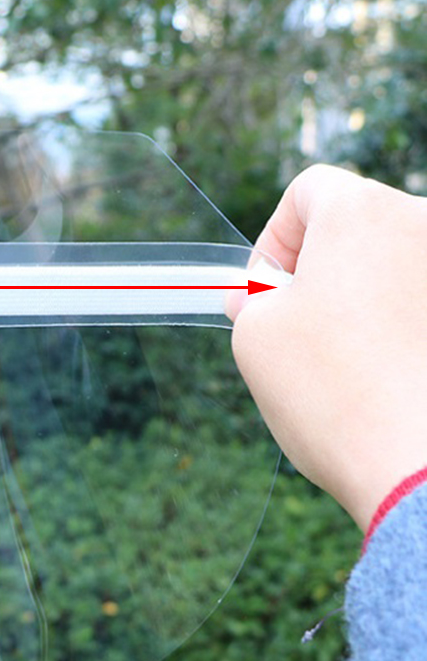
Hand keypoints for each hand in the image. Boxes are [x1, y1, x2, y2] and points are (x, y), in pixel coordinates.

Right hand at [228, 164, 426, 530]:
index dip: (273, 241)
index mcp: (363, 212)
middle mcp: (424, 226)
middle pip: (357, 225)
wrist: (419, 468)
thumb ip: (251, 298)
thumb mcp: (253, 334)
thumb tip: (259, 298)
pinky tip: (383, 376)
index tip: (263, 293)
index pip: (308, 192)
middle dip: (318, 269)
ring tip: (342, 361)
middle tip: (293, 326)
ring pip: (394, 266)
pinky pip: (420, 303)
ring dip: (361, 298)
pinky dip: (400, 326)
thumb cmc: (332, 392)